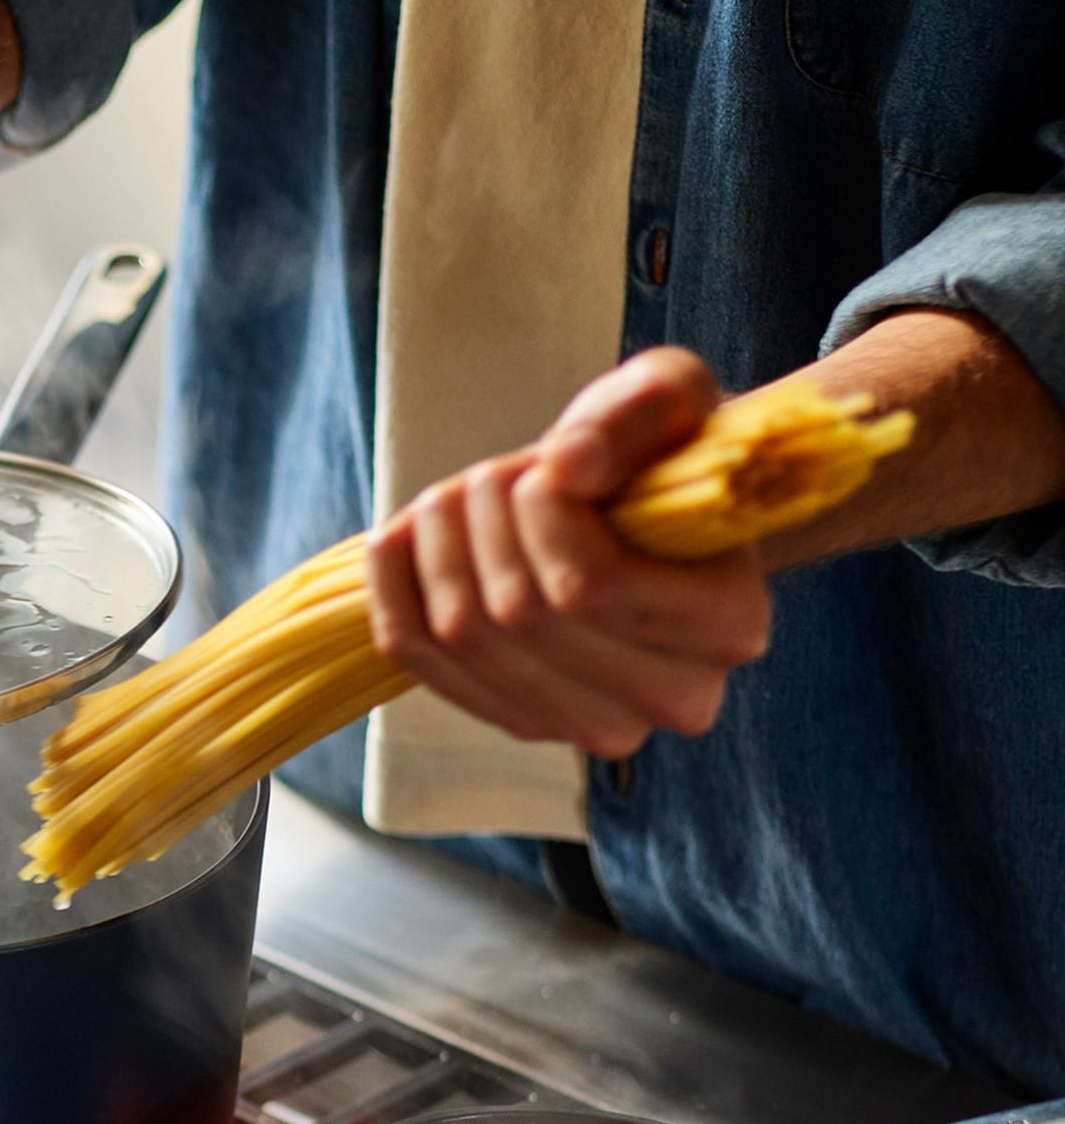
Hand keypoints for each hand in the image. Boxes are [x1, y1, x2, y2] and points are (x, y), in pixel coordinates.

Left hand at [364, 349, 772, 758]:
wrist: (641, 519)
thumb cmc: (663, 454)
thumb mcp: (672, 396)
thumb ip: (639, 409)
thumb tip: (568, 463)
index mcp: (729, 622)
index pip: (589, 586)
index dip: (540, 510)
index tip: (546, 463)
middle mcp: (672, 696)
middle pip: (520, 614)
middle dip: (483, 520)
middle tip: (493, 475)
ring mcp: (594, 726)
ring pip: (466, 639)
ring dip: (437, 548)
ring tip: (454, 500)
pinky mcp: (524, 724)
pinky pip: (422, 664)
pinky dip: (394, 590)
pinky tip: (401, 541)